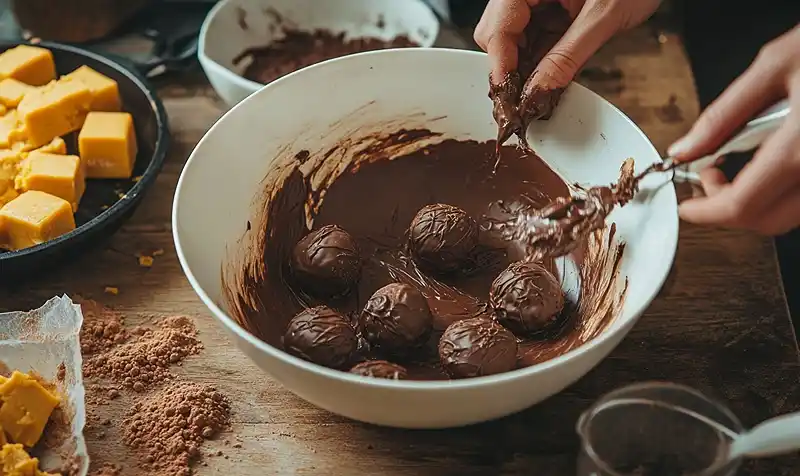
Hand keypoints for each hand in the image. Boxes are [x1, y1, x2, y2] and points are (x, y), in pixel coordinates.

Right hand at [474, 0, 660, 84]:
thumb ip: (568, 55)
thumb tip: (539, 90)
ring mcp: (535, 0)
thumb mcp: (603, 17)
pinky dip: (541, 58)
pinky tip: (554, 72)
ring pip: (512, 41)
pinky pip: (533, 38)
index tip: (511, 97)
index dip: (501, 66)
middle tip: (529, 96)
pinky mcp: (548, 9)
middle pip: (497, 35)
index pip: (497, 29)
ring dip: (527, 67)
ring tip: (545, 86)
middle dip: (512, 68)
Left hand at [669, 25, 799, 235]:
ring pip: (792, 214)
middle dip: (728, 209)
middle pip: (766, 221)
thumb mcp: (774, 65)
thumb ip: (724, 114)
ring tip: (741, 163)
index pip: (741, 206)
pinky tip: (773, 160)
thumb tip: (685, 149)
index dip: (705, 213)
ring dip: (757, 202)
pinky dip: (783, 191)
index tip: (688, 206)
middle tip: (710, 176)